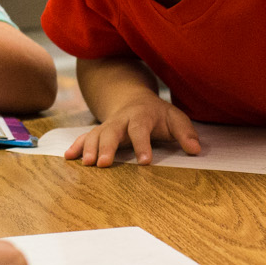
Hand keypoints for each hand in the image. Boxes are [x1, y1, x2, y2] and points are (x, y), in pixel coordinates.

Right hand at [62, 94, 200, 166]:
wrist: (134, 100)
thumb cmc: (157, 115)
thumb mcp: (175, 119)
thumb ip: (185, 133)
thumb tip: (196, 150)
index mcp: (141, 116)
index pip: (141, 129)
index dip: (143, 145)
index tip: (145, 162)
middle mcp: (121, 120)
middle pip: (112, 131)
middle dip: (107, 147)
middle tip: (103, 163)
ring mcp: (107, 125)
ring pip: (95, 134)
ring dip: (89, 148)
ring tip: (86, 164)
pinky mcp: (98, 131)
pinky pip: (85, 137)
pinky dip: (76, 146)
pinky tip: (68, 157)